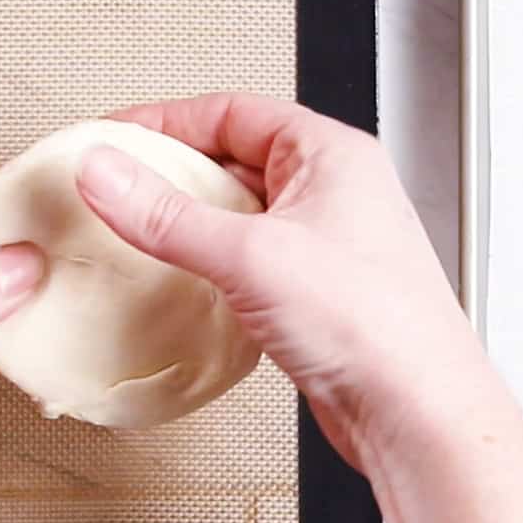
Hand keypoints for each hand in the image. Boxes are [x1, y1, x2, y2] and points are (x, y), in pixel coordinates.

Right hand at [76, 93, 472, 471]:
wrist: (415, 410)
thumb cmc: (376, 325)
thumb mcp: (252, 255)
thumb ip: (168, 214)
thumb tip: (108, 173)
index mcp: (331, 154)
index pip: (232, 111)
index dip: (166, 120)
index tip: (116, 137)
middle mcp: (332, 190)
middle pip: (234, 158)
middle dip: (173, 171)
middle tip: (119, 185)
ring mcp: (323, 240)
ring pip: (240, 211)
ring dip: (190, 218)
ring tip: (140, 229)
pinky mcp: (312, 288)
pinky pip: (248, 256)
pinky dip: (210, 259)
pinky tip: (184, 276)